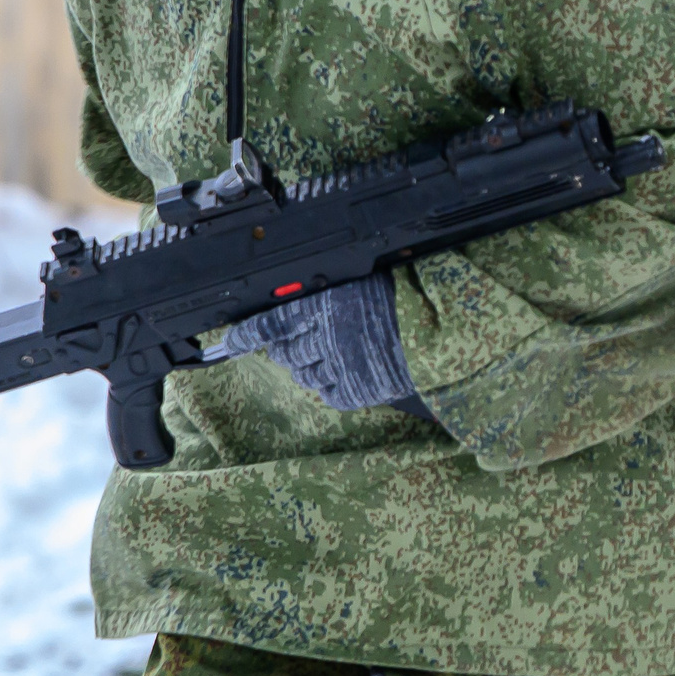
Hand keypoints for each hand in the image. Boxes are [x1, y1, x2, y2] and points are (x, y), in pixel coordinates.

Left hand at [215, 271, 415, 411]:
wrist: (443, 330)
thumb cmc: (407, 298)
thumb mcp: (362, 280)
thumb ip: (328, 294)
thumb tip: (296, 306)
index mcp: (324, 305)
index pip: (269, 323)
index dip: (246, 335)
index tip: (231, 343)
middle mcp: (326, 337)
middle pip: (286, 352)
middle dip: (289, 349)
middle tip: (305, 342)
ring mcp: (340, 367)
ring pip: (304, 376)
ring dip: (310, 368)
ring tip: (332, 356)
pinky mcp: (356, 391)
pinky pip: (329, 395)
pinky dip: (333, 386)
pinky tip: (348, 373)